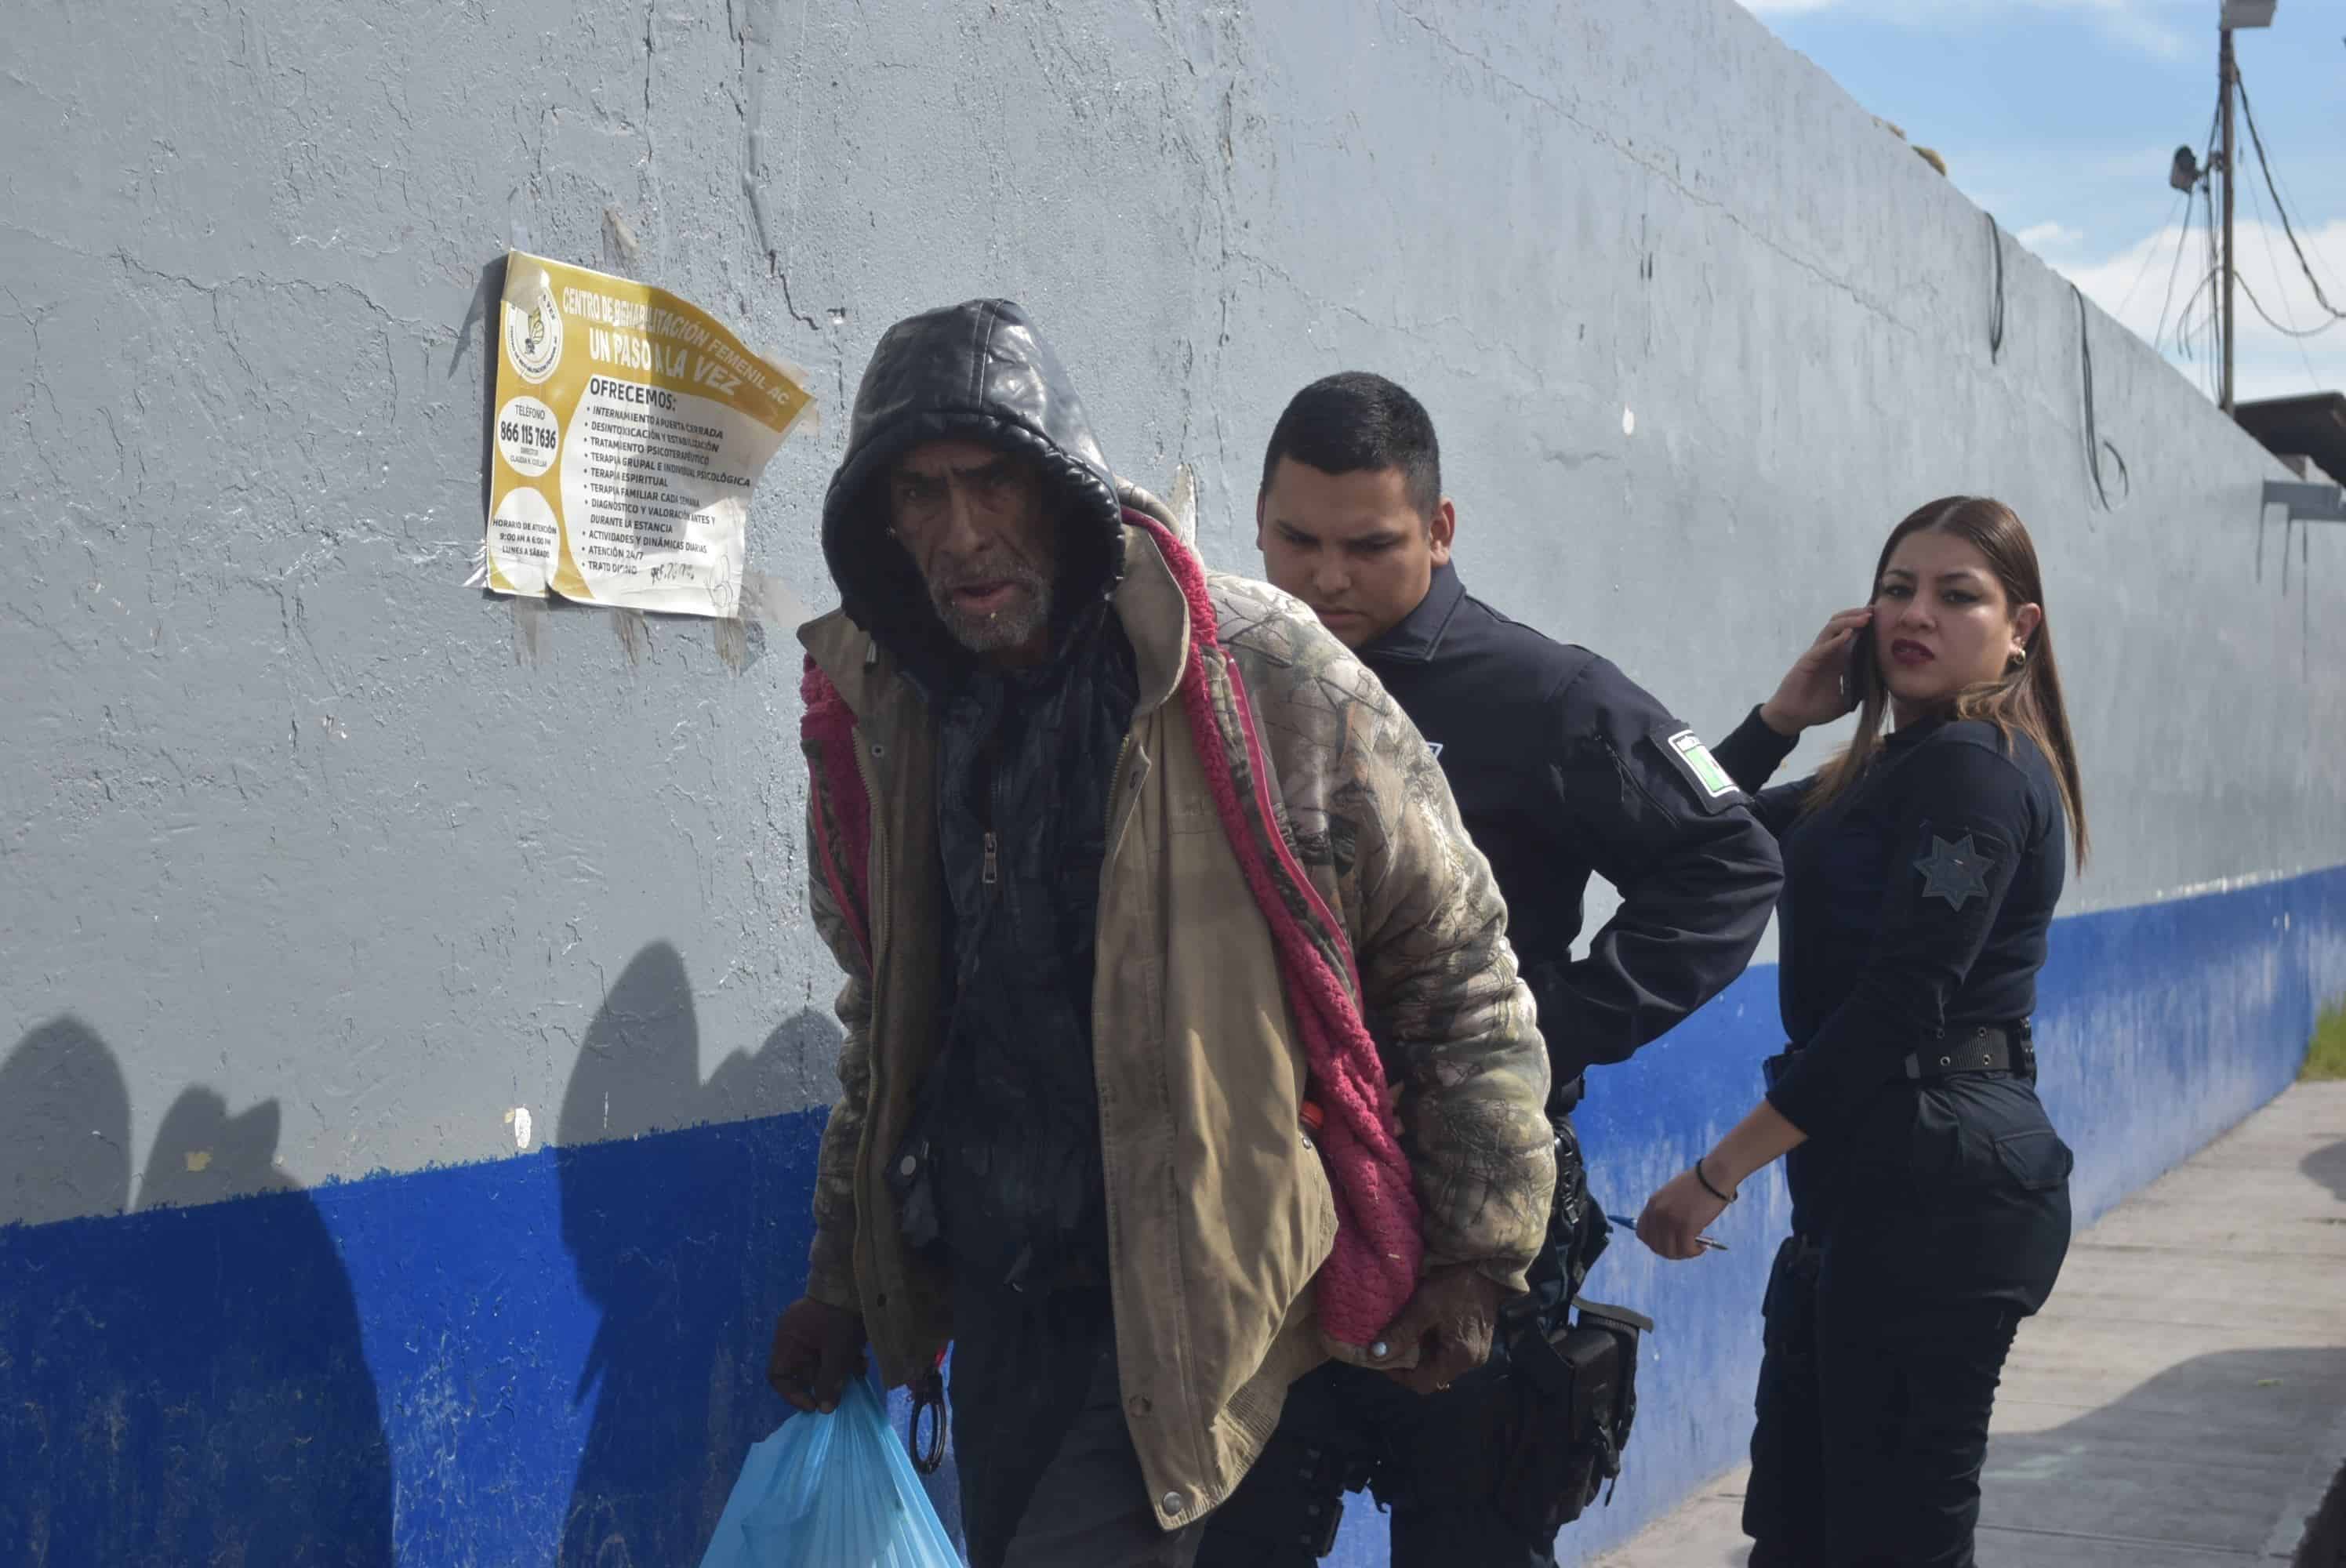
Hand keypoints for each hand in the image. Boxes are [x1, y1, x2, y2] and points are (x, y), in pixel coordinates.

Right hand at [766, 1296, 864, 1412]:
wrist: (856, 1281)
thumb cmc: (840, 1315)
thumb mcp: (836, 1350)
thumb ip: (829, 1379)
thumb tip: (824, 1409)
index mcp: (788, 1340)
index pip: (779, 1376)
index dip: (793, 1395)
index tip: (814, 1405)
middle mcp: (796, 1338)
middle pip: (806, 1373)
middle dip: (827, 1382)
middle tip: (846, 1387)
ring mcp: (813, 1333)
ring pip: (823, 1364)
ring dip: (841, 1372)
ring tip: (859, 1368)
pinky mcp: (829, 1330)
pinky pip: (833, 1353)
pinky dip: (846, 1359)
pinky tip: (861, 1358)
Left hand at [1368, 1264, 1504, 1393]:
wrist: (1486, 1264)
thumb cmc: (1457, 1284)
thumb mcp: (1424, 1306)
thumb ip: (1400, 1333)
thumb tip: (1375, 1355)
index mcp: (1460, 1358)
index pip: (1423, 1383)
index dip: (1399, 1375)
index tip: (1382, 1357)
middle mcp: (1471, 1362)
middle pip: (1431, 1375)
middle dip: (1408, 1362)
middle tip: (1390, 1343)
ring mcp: (1475, 1353)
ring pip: (1438, 1363)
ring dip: (1419, 1352)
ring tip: (1404, 1334)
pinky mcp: (1475, 1342)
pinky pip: (1448, 1352)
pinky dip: (1431, 1344)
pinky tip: (1422, 1327)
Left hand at [1636, 1167, 1731, 1261]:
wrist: (1714, 1175)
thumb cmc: (1699, 1185)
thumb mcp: (1673, 1196)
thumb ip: (1666, 1213)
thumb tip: (1667, 1236)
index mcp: (1652, 1204)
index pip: (1641, 1233)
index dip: (1654, 1242)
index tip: (1668, 1243)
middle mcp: (1657, 1213)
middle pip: (1655, 1246)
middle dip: (1671, 1252)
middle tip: (1686, 1249)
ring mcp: (1670, 1220)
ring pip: (1670, 1252)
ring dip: (1684, 1254)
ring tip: (1697, 1246)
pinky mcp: (1686, 1226)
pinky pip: (1686, 1250)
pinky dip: (1695, 1252)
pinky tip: (1704, 1246)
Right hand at [1759, 607, 1874, 734]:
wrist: (1794, 717)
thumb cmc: (1816, 709)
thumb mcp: (1845, 700)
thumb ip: (1858, 690)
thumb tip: (1877, 686)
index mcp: (1836, 659)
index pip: (1849, 634)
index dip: (1863, 624)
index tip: (1880, 617)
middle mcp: (1826, 653)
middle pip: (1840, 625)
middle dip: (1856, 615)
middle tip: (1874, 611)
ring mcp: (1816, 655)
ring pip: (1831, 629)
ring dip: (1848, 621)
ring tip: (1865, 618)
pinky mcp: (1807, 661)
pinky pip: (1823, 647)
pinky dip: (1836, 640)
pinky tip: (1849, 634)